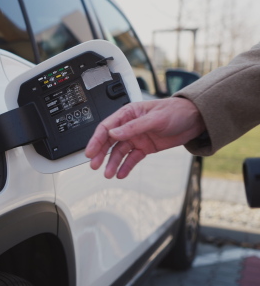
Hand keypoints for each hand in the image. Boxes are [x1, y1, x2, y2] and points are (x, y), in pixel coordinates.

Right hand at [85, 97, 205, 178]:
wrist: (195, 120)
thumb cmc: (176, 111)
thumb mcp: (155, 118)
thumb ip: (133, 127)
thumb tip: (114, 133)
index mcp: (128, 114)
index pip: (106, 127)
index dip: (96, 140)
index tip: (90, 151)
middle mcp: (129, 126)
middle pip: (109, 141)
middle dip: (100, 154)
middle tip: (93, 165)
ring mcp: (136, 138)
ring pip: (119, 152)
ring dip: (113, 163)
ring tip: (108, 174)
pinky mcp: (145, 148)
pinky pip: (132, 159)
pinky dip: (126, 167)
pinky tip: (121, 174)